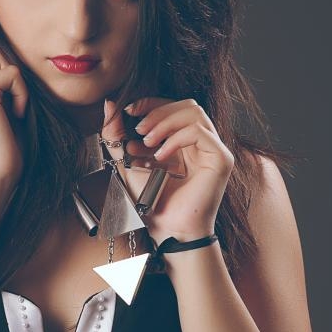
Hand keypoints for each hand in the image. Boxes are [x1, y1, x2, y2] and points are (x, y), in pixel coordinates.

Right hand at [0, 43, 28, 185]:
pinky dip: (22, 91)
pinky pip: (12, 72)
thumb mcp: (1, 116)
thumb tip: (16, 69)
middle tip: (12, 102)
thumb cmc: (2, 154)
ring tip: (14, 109)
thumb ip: (2, 92)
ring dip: (15, 80)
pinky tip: (18, 114)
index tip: (8, 101)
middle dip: (5, 70)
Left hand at [101, 97, 234, 243]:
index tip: (129, 110)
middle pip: (187, 105)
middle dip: (158, 111)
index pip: (174, 107)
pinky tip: (161, 155)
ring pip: (195, 113)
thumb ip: (117, 136)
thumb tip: (110, 105)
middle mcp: (200, 143)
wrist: (167, 229)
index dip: (152, 103)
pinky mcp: (221, 159)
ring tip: (148, 142)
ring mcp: (213, 150)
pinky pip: (200, 132)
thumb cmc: (151, 202)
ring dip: (165, 122)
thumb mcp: (127, 162)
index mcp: (183, 141)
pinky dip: (175, 138)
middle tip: (139, 128)